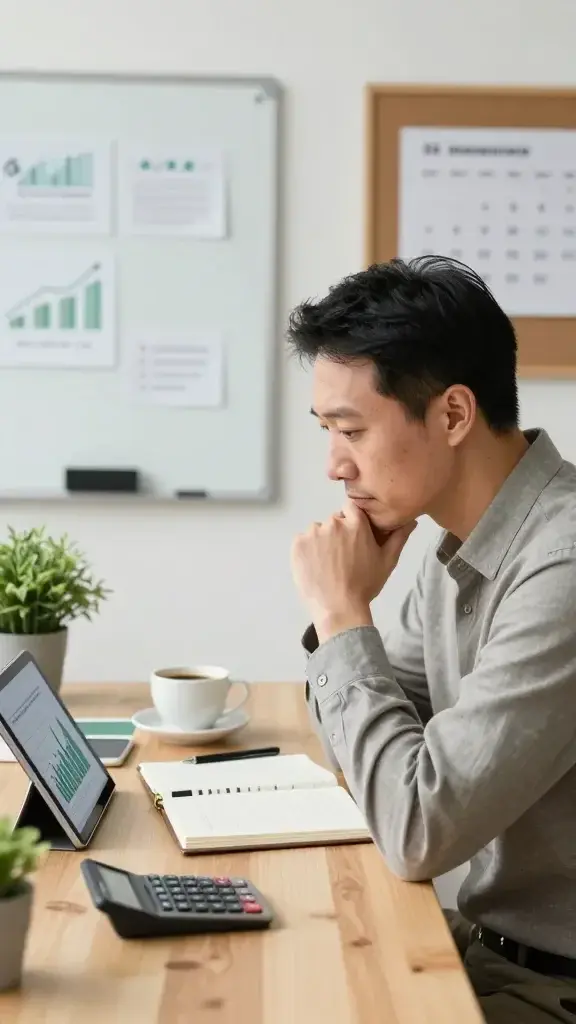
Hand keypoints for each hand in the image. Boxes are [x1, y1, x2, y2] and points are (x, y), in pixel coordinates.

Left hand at [291, 500, 415, 642]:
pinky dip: (307, 550)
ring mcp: (313, 533)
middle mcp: (334, 523)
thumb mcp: (387, 562)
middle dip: (338, 534)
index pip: (352, 508)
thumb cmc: (365, 585)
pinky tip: (315, 567)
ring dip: (322, 541)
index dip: (352, 522)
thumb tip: (412, 520)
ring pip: (318, 531)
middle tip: (342, 558)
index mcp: (357, 524)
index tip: (353, 538)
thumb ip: (399, 537)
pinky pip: (302, 541)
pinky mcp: (297, 544)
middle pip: (334, 521)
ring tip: (327, 565)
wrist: (338, 609)